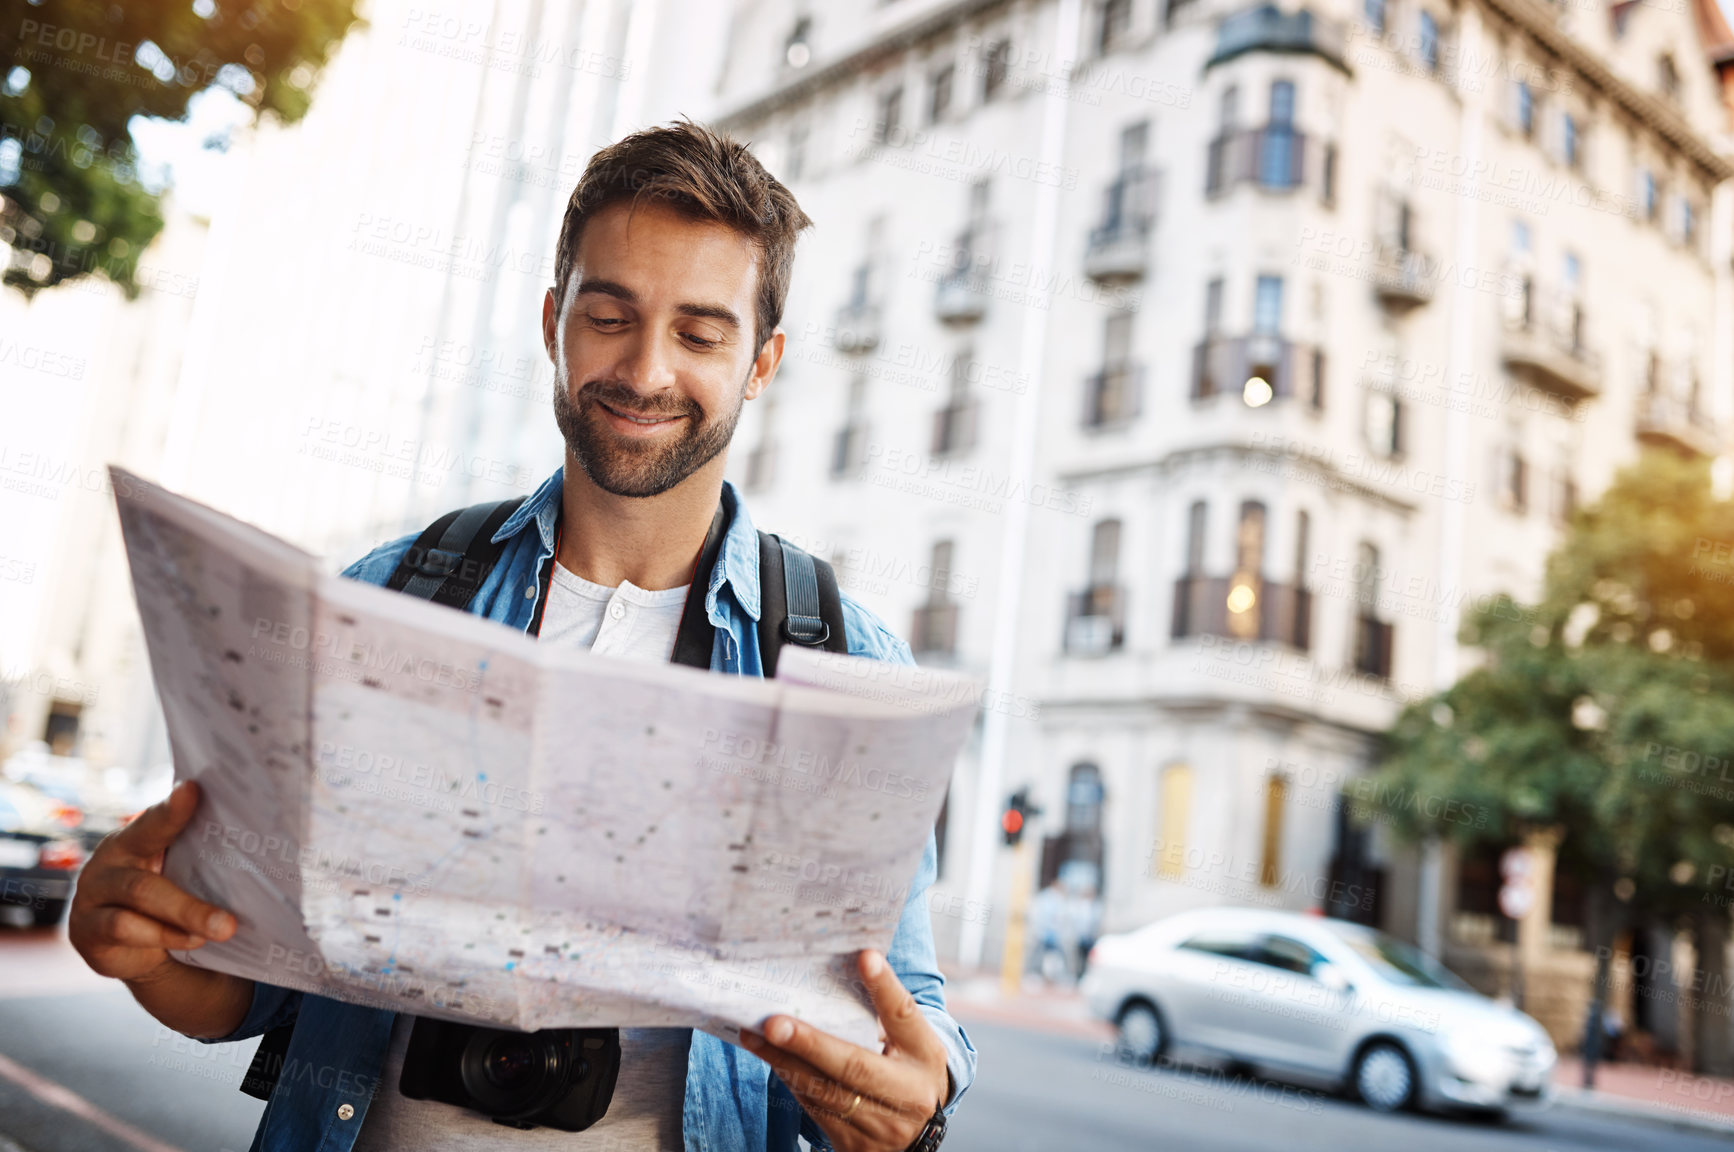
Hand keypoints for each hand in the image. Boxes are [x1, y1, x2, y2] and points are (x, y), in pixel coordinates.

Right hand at [68, 779, 236, 984]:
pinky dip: (164, 935)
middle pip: (149, 870)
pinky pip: (123, 929)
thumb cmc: (167, 896)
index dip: (173, 807)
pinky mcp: (86, 931)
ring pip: (140, 897)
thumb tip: (262, 847)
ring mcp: (92, 895)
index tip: (193, 789)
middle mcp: (110, 860)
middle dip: (192, 891)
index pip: (156, 820)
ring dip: (186, 915)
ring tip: (223, 929)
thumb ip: (202, 856)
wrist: (130, 947)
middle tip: (231, 914)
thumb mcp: (182, 873)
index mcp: (136, 838)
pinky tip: (192, 941)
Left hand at [741, 949, 947, 1151]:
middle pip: (854, 1066)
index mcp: (925, 1056)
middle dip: (809, 1043)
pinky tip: (772, 1058)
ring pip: (825, 1092)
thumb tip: (845, 969)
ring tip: (755, 1036)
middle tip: (772, 1022)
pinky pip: (814, 1110)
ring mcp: (880, 1128)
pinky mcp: (853, 1147)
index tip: (865, 957)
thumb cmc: (909, 1068)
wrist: (917, 1132)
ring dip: (785, 1062)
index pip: (904, 1016)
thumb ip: (884, 1011)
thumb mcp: (911, 1040)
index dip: (884, 987)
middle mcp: (908, 1096)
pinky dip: (791, 1080)